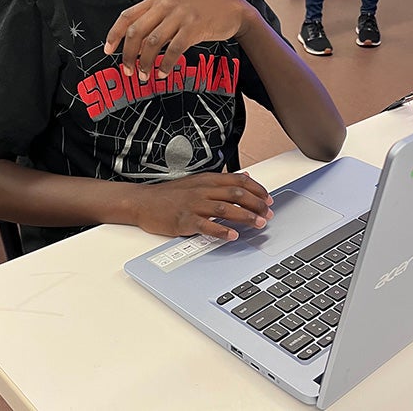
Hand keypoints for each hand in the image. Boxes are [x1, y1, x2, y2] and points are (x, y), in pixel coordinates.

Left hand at [104, 0, 251, 79]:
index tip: (107, 51)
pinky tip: (162, 73)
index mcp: (156, 0)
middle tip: (127, 71)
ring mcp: (180, 15)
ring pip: (152, 42)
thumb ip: (154, 22)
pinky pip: (173, 49)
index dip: (114, 35)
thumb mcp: (173, 9)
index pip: (126, 16)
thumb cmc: (199, 12)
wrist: (230, 9)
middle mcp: (165, 4)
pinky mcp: (194, 27)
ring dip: (145, 63)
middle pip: (135, 32)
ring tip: (144, 76)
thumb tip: (134, 47)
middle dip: (128, 54)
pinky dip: (165, 64)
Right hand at [131, 171, 273, 239]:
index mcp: (208, 180)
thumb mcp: (198, 181)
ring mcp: (194, 205)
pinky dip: (221, 231)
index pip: (238, 181)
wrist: (143, 202)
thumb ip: (222, 181)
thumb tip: (245, 177)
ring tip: (259, 223)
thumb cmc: (170, 194)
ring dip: (245, 216)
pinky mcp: (185, 220)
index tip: (268, 199)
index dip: (257, 190)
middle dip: (256, 204)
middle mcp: (203, 190)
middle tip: (269, 213)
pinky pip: (206, 226)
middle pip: (236, 194)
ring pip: (225, 208)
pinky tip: (233, 235)